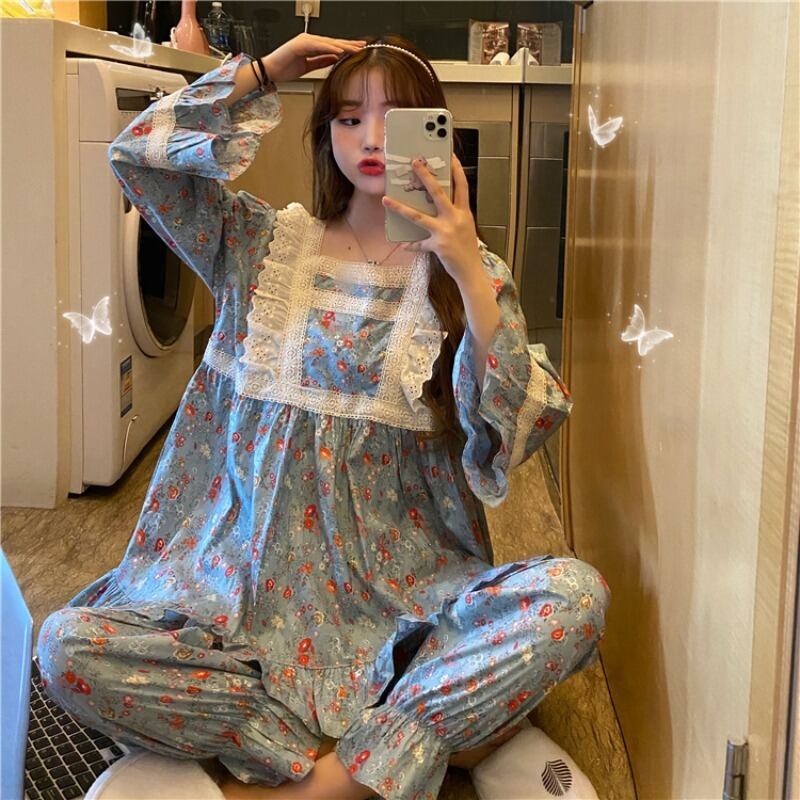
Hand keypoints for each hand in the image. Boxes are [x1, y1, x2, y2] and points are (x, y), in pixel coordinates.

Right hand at [262, 33, 364, 82]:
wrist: (270, 70)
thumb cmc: (285, 68)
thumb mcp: (309, 66)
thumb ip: (321, 61)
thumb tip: (335, 59)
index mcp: (312, 45)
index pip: (332, 46)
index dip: (346, 47)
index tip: (358, 50)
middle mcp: (309, 40)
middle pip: (333, 42)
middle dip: (348, 44)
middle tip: (362, 47)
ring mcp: (304, 41)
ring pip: (327, 43)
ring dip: (342, 46)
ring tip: (354, 49)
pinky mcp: (299, 45)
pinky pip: (318, 46)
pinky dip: (329, 49)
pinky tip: (339, 52)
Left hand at [381, 154, 482, 286]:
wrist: (471, 271)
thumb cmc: (467, 248)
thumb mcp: (464, 226)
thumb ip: (453, 214)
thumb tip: (437, 203)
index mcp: (464, 212)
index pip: (462, 185)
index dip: (456, 169)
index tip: (450, 155)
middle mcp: (455, 219)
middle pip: (437, 193)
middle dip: (425, 176)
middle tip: (414, 162)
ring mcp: (445, 232)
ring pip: (419, 216)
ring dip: (400, 208)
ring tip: (386, 200)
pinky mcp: (437, 246)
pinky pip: (419, 244)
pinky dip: (411, 244)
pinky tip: (402, 244)